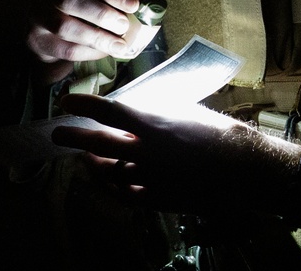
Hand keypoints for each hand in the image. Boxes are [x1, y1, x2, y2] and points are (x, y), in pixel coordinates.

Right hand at [26, 0, 140, 83]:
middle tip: (124, 25)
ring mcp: (37, 17)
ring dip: (97, 37)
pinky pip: (62, 48)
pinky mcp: (37, 40)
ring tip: (119, 45)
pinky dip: (87, 52)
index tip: (133, 3)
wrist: (35, 10)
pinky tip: (104, 52)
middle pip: (72, 1)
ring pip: (65, 27)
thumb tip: (134, 2)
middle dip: (103, 15)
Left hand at [51, 93, 300, 217]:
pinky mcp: (157, 198)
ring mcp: (148, 177)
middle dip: (74, 137)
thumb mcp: (187, 110)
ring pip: (108, 172)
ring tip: (87, 160)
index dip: (83, 106)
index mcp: (152, 123)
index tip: (66, 102)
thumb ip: (158, 111)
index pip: (107, 111)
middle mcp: (144, 151)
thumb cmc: (219, 132)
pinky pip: (125, 195)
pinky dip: (114, 188)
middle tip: (58, 134)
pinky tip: (110, 183)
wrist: (242, 167)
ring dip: (93, 164)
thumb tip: (139, 108)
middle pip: (97, 143)